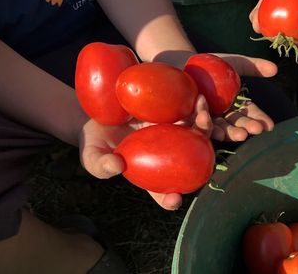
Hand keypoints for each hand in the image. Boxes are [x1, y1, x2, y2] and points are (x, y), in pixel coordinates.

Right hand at [79, 103, 209, 210]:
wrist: (98, 110)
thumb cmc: (95, 139)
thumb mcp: (92, 155)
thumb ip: (100, 165)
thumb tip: (117, 167)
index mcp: (150, 171)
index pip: (162, 191)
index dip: (170, 199)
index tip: (174, 199)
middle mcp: (168, 153)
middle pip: (190, 161)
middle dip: (202, 159)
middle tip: (204, 152)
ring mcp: (173, 132)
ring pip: (196, 134)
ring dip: (205, 126)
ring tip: (204, 116)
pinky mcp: (174, 112)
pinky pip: (189, 111)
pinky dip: (197, 107)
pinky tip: (198, 98)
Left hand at [155, 51, 275, 140]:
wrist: (177, 62)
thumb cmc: (207, 65)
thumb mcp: (232, 63)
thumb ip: (253, 66)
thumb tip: (275, 69)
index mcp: (232, 107)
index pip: (249, 115)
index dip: (259, 120)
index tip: (269, 126)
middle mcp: (218, 118)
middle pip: (233, 126)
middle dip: (245, 129)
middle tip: (255, 130)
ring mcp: (201, 121)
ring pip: (215, 130)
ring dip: (227, 133)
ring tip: (238, 134)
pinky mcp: (183, 122)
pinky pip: (192, 126)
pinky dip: (201, 122)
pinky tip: (205, 116)